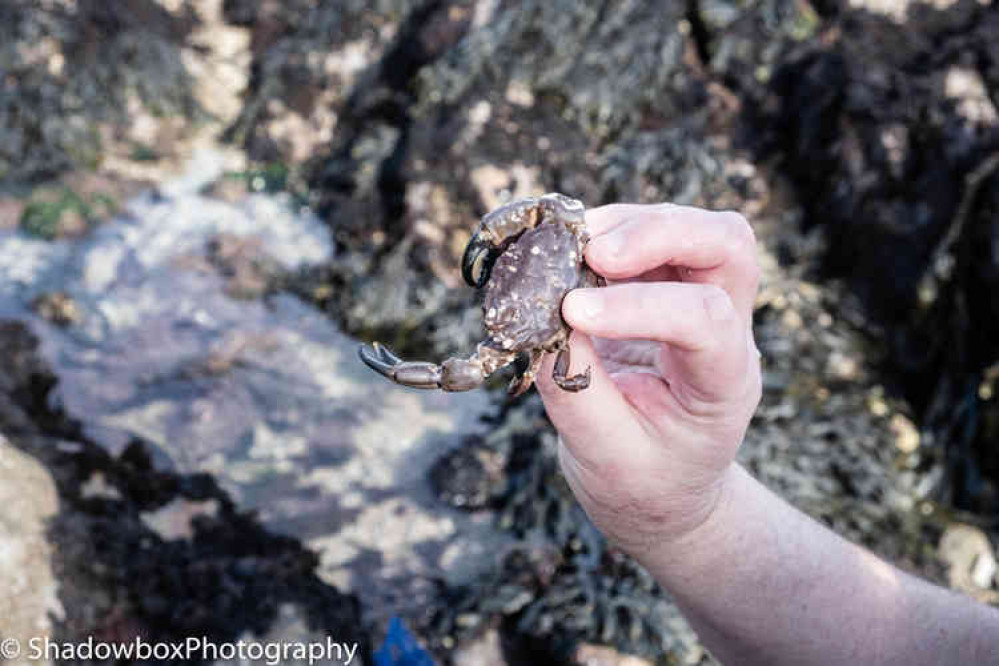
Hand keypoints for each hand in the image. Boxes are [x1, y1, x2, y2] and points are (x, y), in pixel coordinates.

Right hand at [536, 203, 761, 558]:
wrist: (662, 491)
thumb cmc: (642, 484)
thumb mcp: (604, 457)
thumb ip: (575, 389)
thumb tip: (542, 316)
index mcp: (725, 383)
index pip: (706, 319)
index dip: (639, 306)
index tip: (571, 313)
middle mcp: (727, 331)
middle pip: (726, 243)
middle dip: (658, 231)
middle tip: (590, 249)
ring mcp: (700, 301)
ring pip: (689, 227)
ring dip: (625, 224)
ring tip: (562, 246)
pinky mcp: (663, 289)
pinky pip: (644, 237)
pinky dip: (602, 231)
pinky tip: (561, 248)